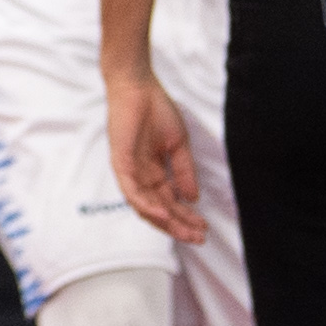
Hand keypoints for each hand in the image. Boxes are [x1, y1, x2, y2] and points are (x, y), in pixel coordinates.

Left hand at [105, 56, 204, 238]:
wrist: (138, 87)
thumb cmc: (156, 110)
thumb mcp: (178, 145)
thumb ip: (184, 171)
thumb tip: (193, 198)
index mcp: (154, 173)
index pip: (170, 202)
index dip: (187, 217)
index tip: (204, 228)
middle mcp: (141, 177)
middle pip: (159, 210)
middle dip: (179, 226)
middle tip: (199, 238)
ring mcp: (130, 172)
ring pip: (145, 207)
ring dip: (165, 221)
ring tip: (185, 232)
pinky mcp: (121, 164)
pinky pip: (131, 192)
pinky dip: (146, 205)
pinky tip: (163, 214)